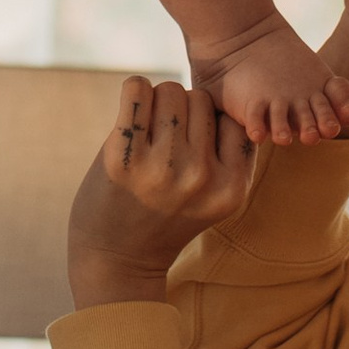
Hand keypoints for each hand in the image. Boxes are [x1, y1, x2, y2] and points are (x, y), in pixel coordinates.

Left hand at [68, 76, 258, 305]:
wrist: (116, 260)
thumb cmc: (164, 218)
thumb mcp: (213, 196)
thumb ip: (225, 152)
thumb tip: (218, 93)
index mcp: (232, 188)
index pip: (233, 117)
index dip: (211, 121)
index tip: (191, 140)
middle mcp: (201, 177)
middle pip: (200, 99)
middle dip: (181, 111)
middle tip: (163, 139)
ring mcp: (162, 167)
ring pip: (171, 90)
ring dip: (157, 102)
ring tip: (147, 132)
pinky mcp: (123, 157)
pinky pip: (137, 88)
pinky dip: (134, 90)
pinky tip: (130, 113)